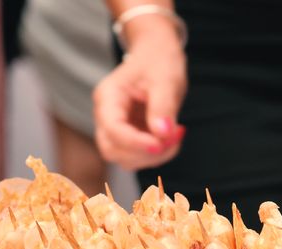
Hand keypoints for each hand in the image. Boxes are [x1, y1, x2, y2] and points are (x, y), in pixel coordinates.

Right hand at [93, 18, 186, 170]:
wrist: (157, 55)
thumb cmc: (159, 61)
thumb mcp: (165, 79)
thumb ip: (162, 107)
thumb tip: (162, 134)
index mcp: (108, 97)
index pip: (113, 129)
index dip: (136, 143)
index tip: (161, 144)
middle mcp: (105, 116)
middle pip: (113, 150)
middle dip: (144, 153)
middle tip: (174, 138)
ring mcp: (116, 128)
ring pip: (126, 159)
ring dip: (153, 157)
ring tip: (176, 135)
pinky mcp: (130, 137)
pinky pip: (140, 156)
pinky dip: (158, 154)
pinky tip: (172, 137)